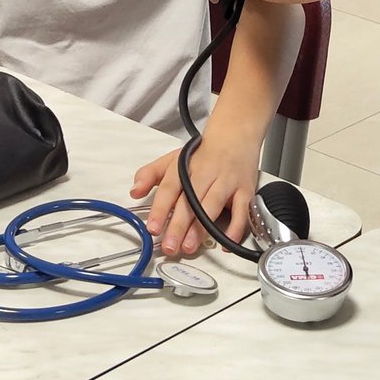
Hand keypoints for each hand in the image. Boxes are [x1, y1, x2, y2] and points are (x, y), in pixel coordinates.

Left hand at [130, 127, 257, 256]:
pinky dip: (235, 229)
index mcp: (186, 166)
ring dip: (201, 228)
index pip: (170, 187)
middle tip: (170, 246)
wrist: (235, 133)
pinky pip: (242, 211)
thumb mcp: (173, 158)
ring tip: (189, 246)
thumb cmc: (203, 153)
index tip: (153, 228)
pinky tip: (225, 244)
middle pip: (190, 200)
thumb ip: (151, 174)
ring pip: (213, 206)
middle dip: (179, 225)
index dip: (160, 209)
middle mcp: (206, 173)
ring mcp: (227, 181)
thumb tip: (134, 191)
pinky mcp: (245, 190)